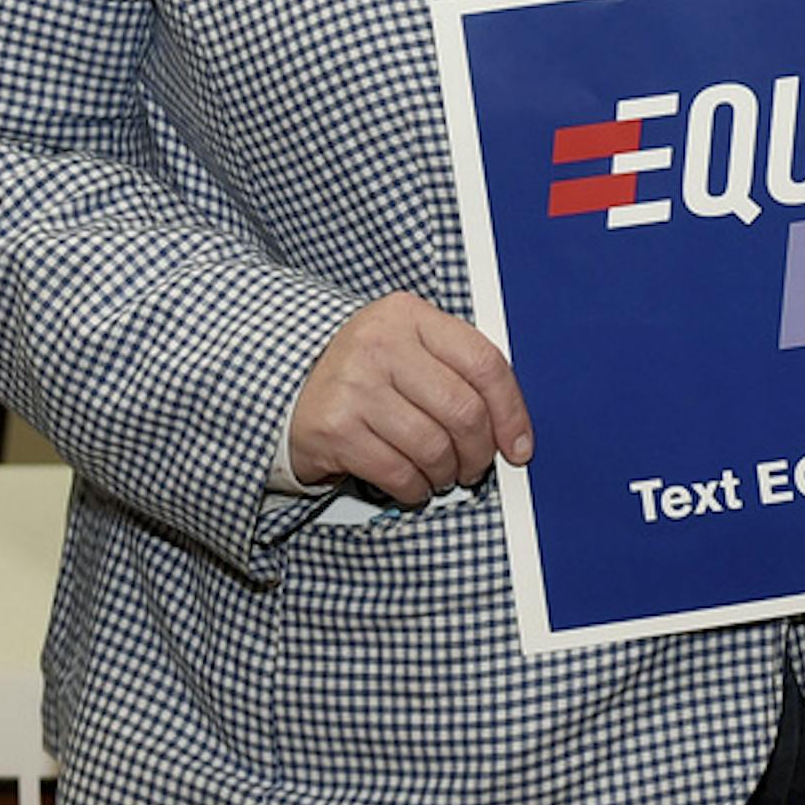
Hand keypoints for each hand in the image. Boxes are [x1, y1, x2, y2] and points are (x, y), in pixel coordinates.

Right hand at [290, 292, 531, 503]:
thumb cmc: (365, 371)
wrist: (286, 386)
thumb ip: (455, 367)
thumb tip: (510, 424)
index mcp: (410, 315)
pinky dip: (415, 489)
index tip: (518, 446)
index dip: (511, 411)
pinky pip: (398, 472)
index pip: (484, 362)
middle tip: (474, 466)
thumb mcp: (409, 346)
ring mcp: (354, 385)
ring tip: (441, 474)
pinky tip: (413, 485)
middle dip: (479, 452)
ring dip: (446, 474)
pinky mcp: (334, 429)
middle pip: (463, 410)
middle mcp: (381, 343)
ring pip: (433, 446)